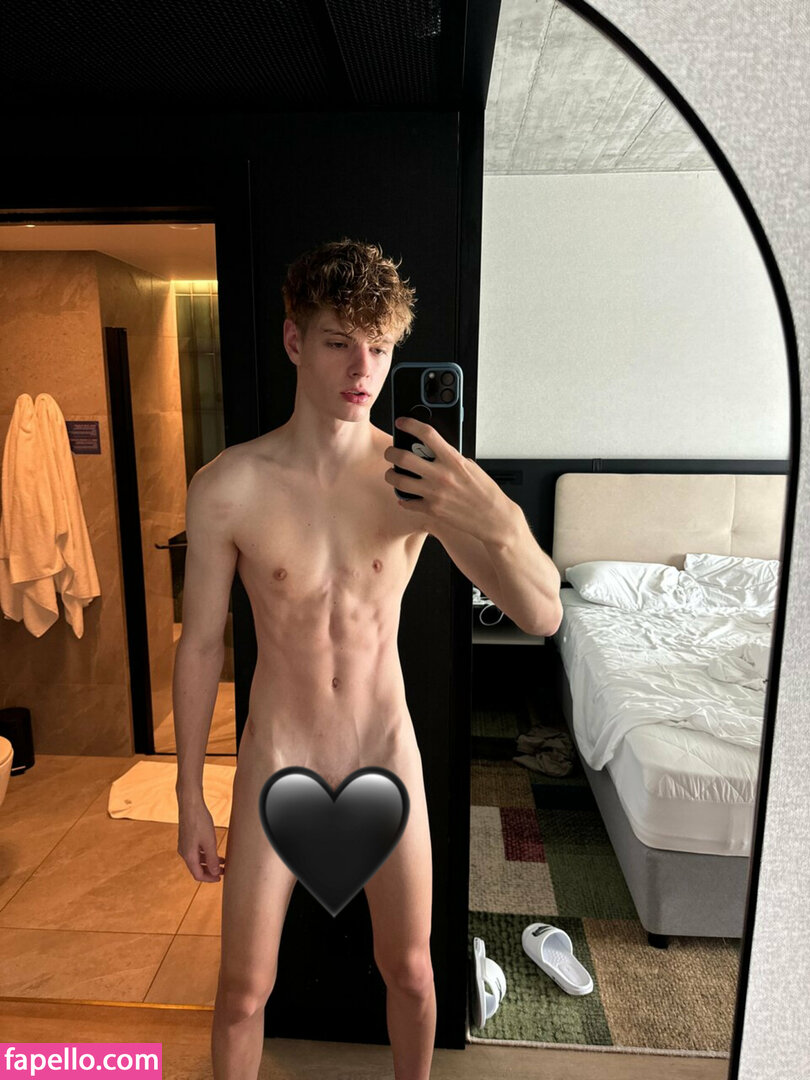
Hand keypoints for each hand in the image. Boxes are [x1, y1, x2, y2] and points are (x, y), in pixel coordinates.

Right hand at [177, 803, 224, 882]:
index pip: (198, 875)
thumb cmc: (200, 821)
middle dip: (210, 871)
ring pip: (197, 860)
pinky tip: (214, 850)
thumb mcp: (209, 842)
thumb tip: (215, 873)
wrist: (190, 803)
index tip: (221, 878)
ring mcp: (184, 845)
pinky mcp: (187, 838)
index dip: (210, 879)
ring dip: (209, 862)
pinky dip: (205, 854)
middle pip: (197, 868)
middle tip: (224, 871)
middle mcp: (184, 852)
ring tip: (223, 861)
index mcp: (188, 855)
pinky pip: (196, 851)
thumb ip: (212, 859)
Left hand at [383, 416, 508, 540]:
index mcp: (453, 460)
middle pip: (403, 457)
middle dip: (391, 452)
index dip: (410, 424)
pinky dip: (403, 498)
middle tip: (390, 452)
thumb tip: (433, 452)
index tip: (401, 422)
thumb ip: (450, 458)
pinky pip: (407, 502)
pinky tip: (405, 496)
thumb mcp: (471, 467)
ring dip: (391, 475)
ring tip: (392, 474)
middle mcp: (442, 475)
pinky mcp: (432, 510)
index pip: (427, 434)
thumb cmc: (486, 493)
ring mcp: (435, 494)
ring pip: (399, 481)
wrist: (495, 519)